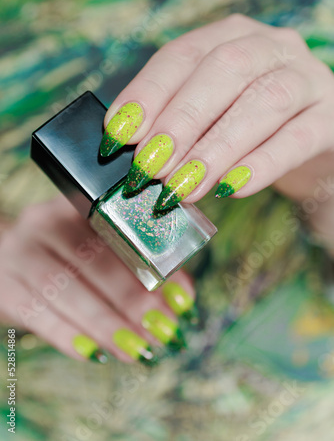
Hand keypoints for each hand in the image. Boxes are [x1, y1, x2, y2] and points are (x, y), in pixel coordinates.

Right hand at [0, 196, 194, 363]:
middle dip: (131, 299)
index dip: (150, 264)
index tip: (180, 297)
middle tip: (163, 329)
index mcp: (74, 205)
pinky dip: (70, 337)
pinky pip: (39, 316)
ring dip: (105, 324)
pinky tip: (99, 354)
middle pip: (91, 261)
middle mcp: (44, 225)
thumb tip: (183, 295)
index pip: (117, 231)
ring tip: (139, 349)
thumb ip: (141, 264)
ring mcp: (20, 255)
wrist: (7, 255)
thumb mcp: (97, 244)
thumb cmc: (65, 251)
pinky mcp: (7, 288)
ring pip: (64, 291)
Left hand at [100, 14, 333, 210]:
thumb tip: (133, 152)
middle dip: (180, 120)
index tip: (118, 135)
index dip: (147, 93)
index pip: (183, 54)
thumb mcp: (211, 115)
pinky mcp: (330, 119)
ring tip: (183, 187)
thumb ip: (178, 123)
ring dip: (215, 148)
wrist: (309, 142)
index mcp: (231, 36)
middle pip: (224, 69)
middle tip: (150, 166)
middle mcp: (271, 47)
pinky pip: (297, 139)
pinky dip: (260, 165)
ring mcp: (307, 78)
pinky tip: (230, 188)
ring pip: (263, 101)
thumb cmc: (247, 128)